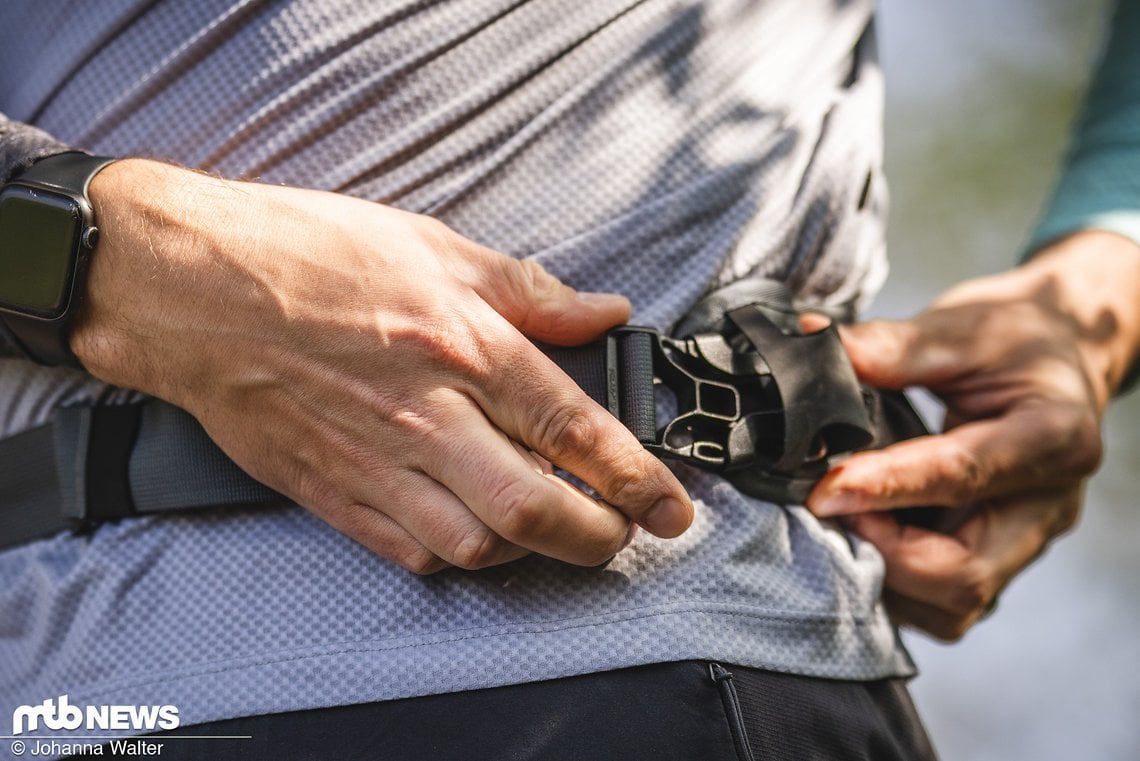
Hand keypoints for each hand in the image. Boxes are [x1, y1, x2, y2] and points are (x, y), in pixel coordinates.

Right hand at [72, 159, 692, 572]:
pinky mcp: (331, 490)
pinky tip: (473, 535)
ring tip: (551, 530)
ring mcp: (375, 460)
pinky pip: (409, 551)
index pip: (574, 431)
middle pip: (536, 510)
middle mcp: (427, 414)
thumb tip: (602, 312)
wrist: (192, 287)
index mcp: (463, 346)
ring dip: (531, 553)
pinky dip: (457, 556)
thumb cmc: (308, 254)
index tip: (671, 507)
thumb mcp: (433, 244)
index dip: (638, 479)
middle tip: (623, 534)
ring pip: (478, 546)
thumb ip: (528, 292)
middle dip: (599, 538)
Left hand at [807, 231, 1139, 639]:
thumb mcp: (963, 327)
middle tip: (828, 506)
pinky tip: (864, 537)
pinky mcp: (999, 557)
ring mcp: (1024, 540)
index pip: (962, 476)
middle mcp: (1046, 504)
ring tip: (843, 520)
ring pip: (953, 604)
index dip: (886, 487)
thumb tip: (817, 352)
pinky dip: (896, 584)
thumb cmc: (1017, 339)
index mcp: (1054, 436)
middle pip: (965, 573)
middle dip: (883, 552)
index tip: (825, 488)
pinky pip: (946, 604)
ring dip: (885, 575)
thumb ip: (893, 347)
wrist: (1059, 355)